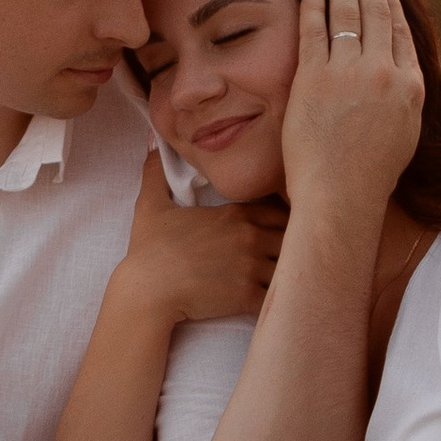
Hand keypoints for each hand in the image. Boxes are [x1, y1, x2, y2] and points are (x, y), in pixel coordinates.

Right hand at [117, 147, 285, 323]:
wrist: (146, 291)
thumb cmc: (149, 250)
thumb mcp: (150, 205)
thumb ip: (156, 172)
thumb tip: (152, 140)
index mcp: (236, 214)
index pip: (282, 210)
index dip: (286, 220)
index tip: (281, 231)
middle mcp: (250, 237)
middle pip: (294, 237)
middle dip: (294, 246)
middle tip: (291, 256)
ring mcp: (251, 267)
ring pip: (291, 267)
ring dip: (290, 273)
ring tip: (286, 279)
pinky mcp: (248, 296)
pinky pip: (280, 296)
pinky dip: (281, 298)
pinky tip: (275, 300)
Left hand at [279, 0, 421, 226]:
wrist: (342, 196)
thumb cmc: (369, 176)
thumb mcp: (403, 134)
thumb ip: (402, 101)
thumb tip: (399, 84)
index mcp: (410, 86)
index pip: (400, 32)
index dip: (390, 5)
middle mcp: (384, 72)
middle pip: (376, 13)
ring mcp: (348, 72)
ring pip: (347, 13)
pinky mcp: (314, 76)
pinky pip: (314, 29)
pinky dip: (313, 5)